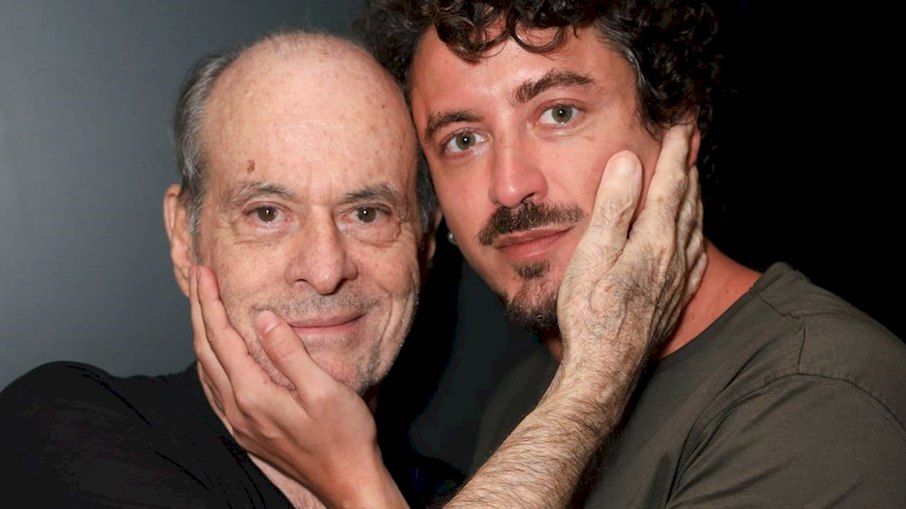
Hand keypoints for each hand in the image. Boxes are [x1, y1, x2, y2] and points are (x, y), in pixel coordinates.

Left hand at [189, 266, 406, 507]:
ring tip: (203, 308)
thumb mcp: (324, 390)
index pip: (222, 337)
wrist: (347, 481)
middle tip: (198, 278)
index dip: (212, 302)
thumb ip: (289, 352)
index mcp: (253, 395)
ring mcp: (240, 424)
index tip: (206, 273)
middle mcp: (239, 410)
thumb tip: (262, 318)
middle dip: (201, 311)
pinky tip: (213, 359)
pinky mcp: (248, 433)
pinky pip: (215, 392)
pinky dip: (209, 364)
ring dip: (202, 335)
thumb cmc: (345, 437)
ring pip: (207, 371)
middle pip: (207, 351)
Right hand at [557, 123, 704, 383]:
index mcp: (653, 240)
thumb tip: (628, 161)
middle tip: (691, 139)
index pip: (668, 185)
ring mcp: (677, 279)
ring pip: (693, 226)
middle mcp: (673, 257)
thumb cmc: (590, 314)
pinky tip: (695, 234)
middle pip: (687, 201)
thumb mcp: (593, 254)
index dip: (674, 153)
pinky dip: (696, 232)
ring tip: (693, 176)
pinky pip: (695, 255)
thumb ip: (614, 207)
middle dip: (688, 167)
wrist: (605, 368)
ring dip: (694, 195)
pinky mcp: (674, 298)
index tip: (679, 127)